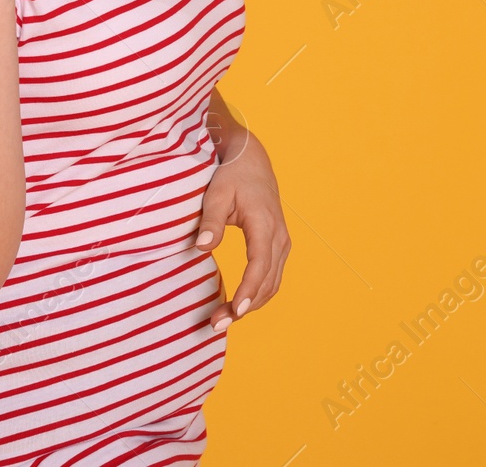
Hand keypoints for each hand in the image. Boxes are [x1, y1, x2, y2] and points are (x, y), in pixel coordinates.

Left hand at [193, 133, 289, 331]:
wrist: (252, 161)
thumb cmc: (231, 176)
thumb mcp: (216, 193)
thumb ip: (210, 221)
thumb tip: (202, 247)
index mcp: (265, 225)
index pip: (259, 265)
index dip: (248, 291)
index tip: (236, 311)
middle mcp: (279, 237)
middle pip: (266, 282)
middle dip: (244, 307)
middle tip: (217, 324)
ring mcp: (282, 243)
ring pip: (272, 284)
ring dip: (251, 305)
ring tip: (223, 319)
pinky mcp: (278, 246)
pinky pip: (272, 277)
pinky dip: (257, 294)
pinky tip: (238, 305)